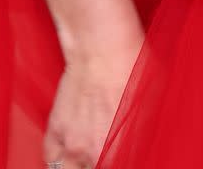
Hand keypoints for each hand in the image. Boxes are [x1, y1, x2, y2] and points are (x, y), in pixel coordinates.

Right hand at [42, 25, 144, 168]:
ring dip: (78, 166)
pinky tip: (67, 155)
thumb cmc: (132, 68)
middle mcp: (93, 153)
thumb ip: (142, 135)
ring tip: (87, 159)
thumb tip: (141, 143)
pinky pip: (50, 156)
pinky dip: (57, 159)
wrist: (102, 44)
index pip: (120, 168)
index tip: (125, 155)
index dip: (124, 160)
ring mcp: (71, 141)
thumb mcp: (152, 106)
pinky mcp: (56, 127)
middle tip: (107, 152)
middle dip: (100, 163)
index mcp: (119, 153)